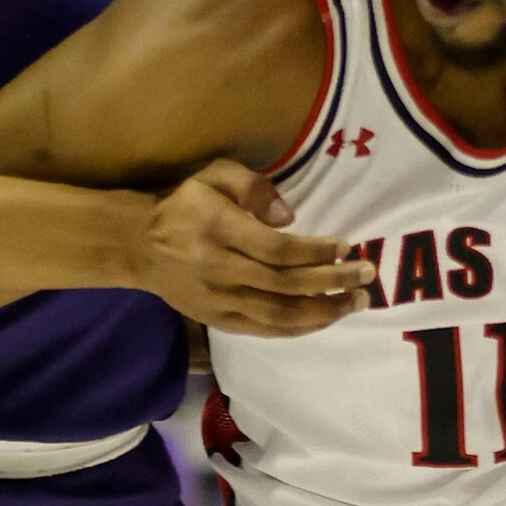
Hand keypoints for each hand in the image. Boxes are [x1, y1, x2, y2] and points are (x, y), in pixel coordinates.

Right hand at [127, 160, 373, 337]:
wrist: (139, 246)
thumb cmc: (184, 205)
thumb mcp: (213, 175)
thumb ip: (252, 185)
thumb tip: (290, 217)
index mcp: (218, 230)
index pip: (277, 249)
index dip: (316, 251)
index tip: (346, 246)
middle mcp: (218, 269)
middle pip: (285, 284)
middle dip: (332, 283)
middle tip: (366, 276)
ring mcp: (217, 301)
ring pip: (277, 315)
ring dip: (322, 312)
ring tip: (355, 303)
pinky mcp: (216, 320)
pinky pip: (263, 330)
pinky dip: (297, 328)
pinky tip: (323, 318)